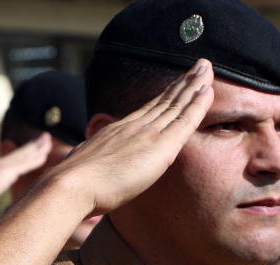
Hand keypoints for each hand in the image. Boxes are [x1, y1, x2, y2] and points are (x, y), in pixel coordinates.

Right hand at [0, 133, 52, 210]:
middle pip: (22, 152)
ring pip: (26, 155)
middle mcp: (0, 164)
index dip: (24, 150)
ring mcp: (4, 167)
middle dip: (35, 144)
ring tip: (48, 140)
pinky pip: (26, 165)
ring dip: (39, 147)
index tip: (33, 144)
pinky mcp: (7, 173)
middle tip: (45, 136)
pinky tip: (44, 155)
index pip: (13, 157)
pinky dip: (35, 160)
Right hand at [37, 58, 214, 216]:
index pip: (148, 109)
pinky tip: (208, 91)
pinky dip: (197, 105)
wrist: (72, 185)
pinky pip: (184, 121)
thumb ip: (95, 163)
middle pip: (164, 100)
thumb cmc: (75, 186)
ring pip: (176, 104)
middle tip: (199, 64)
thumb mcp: (85, 166)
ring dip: (194, 85)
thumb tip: (90, 168)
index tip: (177, 82)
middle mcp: (134, 126)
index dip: (165, 95)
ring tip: (207, 68)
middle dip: (183, 83)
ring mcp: (147, 133)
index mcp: (117, 132)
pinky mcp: (160, 146)